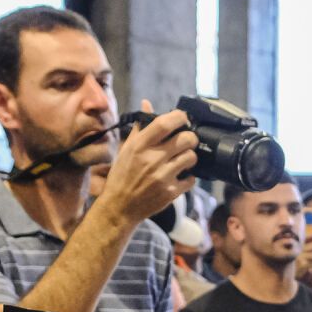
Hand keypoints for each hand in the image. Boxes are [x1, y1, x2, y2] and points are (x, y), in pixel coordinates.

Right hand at [93, 101, 197, 226]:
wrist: (119, 207)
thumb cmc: (122, 176)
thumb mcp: (126, 149)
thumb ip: (140, 127)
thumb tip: (147, 104)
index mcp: (139, 146)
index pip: (165, 123)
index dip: (179, 117)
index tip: (183, 118)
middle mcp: (152, 159)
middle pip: (186, 139)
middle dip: (191, 138)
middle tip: (187, 141)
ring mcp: (163, 176)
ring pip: (192, 157)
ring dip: (190, 157)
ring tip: (182, 160)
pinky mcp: (171, 192)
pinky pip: (192, 179)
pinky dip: (189, 178)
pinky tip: (180, 177)